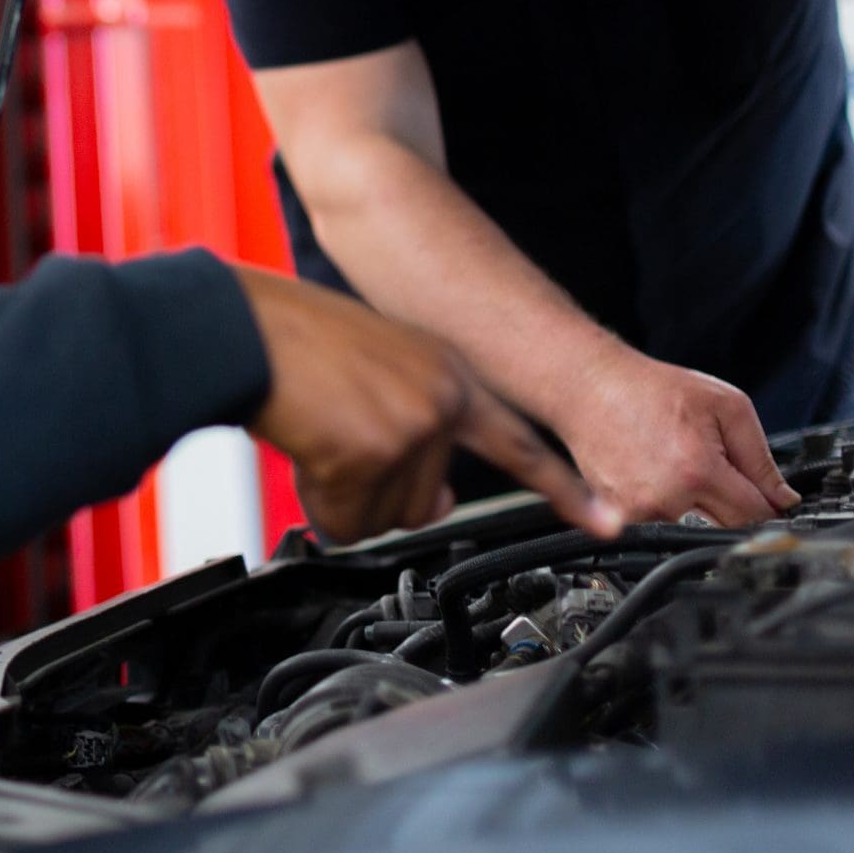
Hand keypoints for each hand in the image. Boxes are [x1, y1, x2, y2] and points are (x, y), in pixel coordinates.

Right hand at [244, 269, 620, 543]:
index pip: (519, 442)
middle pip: (427, 503)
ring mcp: (414, 424)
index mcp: (446, 373)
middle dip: (376, 491)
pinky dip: (322, 502)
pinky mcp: (377, 449)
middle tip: (335, 439)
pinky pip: (351, 520)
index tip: (608, 522)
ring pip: (388, 515)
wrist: (245, 330)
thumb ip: (419, 431)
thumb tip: (437, 504)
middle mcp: (442, 397)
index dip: (565, 490)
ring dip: (344, 495)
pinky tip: (306, 452)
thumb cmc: (293, 344)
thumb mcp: (378, 371)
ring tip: (317, 438)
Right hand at [553, 347, 797, 524]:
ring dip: (692, 501)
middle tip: (709, 462)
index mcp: (698, 471)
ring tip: (671, 459)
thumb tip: (782, 499)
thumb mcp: (724, 405)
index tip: (768, 498)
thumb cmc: (650, 389)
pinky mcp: (618, 513)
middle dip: (728, 500)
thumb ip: (761, 457)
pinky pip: (659, 519)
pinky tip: (651, 469)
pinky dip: (662, 500)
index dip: (768, 505)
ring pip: (691, 522)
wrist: (588, 386)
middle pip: (724, 524)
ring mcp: (638, 510)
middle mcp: (667, 497)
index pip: (755, 514)